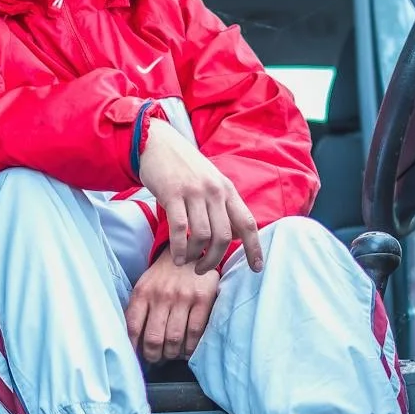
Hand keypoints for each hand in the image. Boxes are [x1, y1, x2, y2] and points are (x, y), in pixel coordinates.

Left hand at [126, 252, 223, 363]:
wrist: (189, 250)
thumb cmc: (164, 275)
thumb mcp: (145, 285)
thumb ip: (138, 309)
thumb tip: (133, 341)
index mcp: (143, 292)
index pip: (133, 328)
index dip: (134, 349)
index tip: (137, 357)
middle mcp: (161, 295)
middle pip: (154, 339)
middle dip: (154, 356)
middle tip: (156, 359)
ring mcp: (183, 297)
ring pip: (174, 339)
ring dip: (172, 354)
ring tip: (171, 355)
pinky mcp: (203, 298)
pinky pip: (195, 332)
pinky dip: (190, 347)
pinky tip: (186, 350)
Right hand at [136, 121, 263, 273]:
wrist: (158, 144)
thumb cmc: (185, 168)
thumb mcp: (211, 182)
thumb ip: (224, 207)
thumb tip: (237, 235)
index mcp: (227, 190)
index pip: (248, 223)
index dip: (254, 248)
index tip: (256, 268)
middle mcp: (214, 191)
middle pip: (224, 235)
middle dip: (215, 258)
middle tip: (203, 269)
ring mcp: (194, 192)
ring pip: (203, 235)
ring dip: (196, 255)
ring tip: (187, 262)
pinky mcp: (173, 193)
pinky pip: (180, 228)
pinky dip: (179, 248)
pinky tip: (177, 257)